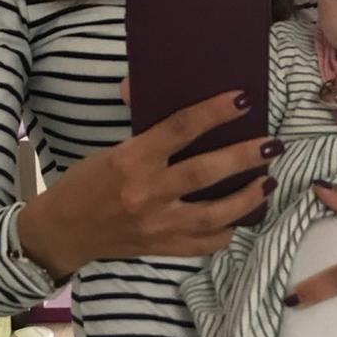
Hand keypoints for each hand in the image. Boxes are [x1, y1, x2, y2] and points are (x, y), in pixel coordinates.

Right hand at [16, 87, 279, 278]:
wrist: (63, 232)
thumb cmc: (87, 184)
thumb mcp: (109, 151)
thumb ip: (143, 129)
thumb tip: (147, 88)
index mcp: (130, 160)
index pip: (180, 129)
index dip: (214, 113)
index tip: (243, 101)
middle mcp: (146, 193)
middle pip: (206, 172)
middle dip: (245, 156)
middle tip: (274, 145)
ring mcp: (158, 225)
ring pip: (215, 213)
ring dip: (249, 198)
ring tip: (270, 181)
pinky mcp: (165, 249)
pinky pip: (208, 242)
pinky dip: (229, 230)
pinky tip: (244, 217)